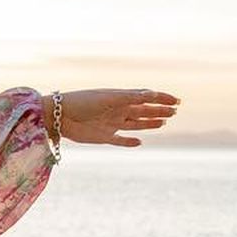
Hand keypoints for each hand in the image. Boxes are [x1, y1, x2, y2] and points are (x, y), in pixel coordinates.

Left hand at [52, 88, 179, 147]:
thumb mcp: (109, 98)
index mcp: (120, 98)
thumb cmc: (83, 102)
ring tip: (164, 123)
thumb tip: (152, 93)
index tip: (176, 101)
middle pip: (143, 111)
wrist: (59, 116)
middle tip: (174, 112)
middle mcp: (118, 111)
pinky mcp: (104, 137)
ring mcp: (111, 124)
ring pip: (135, 124)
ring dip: (150, 124)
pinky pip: (120, 140)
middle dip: (159, 111)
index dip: (161, 98)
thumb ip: (130, 97)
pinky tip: (139, 142)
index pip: (145, 97)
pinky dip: (129, 142)